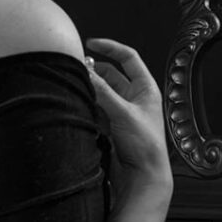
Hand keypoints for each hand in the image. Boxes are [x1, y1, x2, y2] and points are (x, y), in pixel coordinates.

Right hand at [84, 38, 170, 187]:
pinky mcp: (110, 126)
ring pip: (101, 92)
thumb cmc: (146, 147)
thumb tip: (85, 70)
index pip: (129, 58)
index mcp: (146, 89)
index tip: (91, 43)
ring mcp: (122, 112)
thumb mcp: (123, 113)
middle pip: (111, 74)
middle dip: (94, 69)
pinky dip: (86, 103)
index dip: (111, 48)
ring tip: (75, 84)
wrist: (142, 178)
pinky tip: (77, 102)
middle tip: (76, 68)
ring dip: (89, 87)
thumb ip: (103, 91)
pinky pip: (95, 108)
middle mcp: (134, 98)